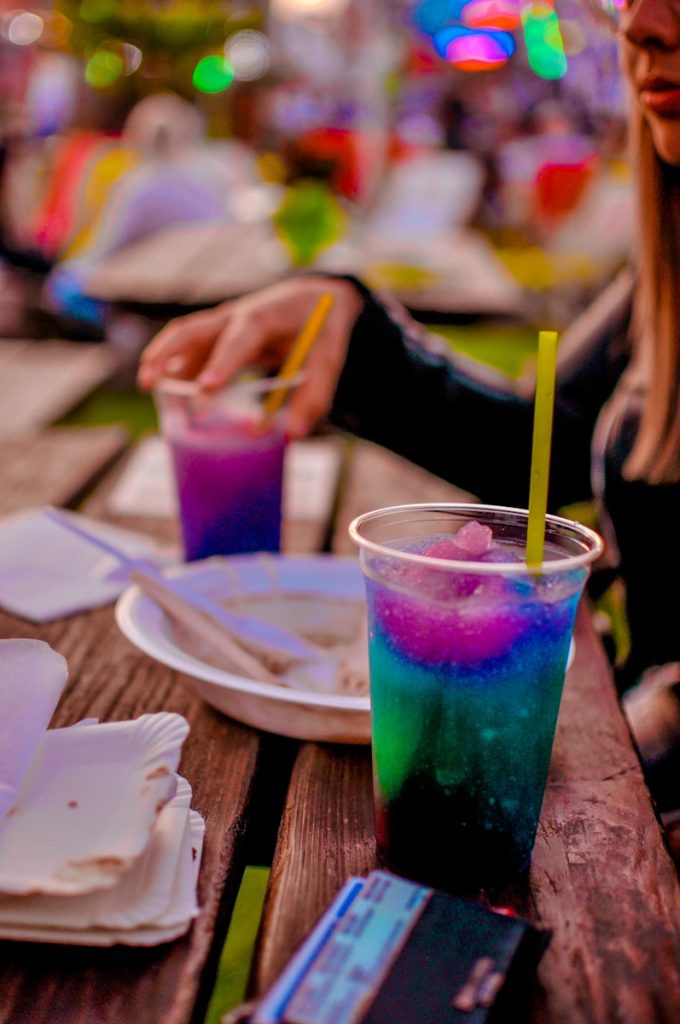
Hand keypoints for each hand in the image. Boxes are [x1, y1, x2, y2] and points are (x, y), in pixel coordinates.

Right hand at [137, 277, 361, 437]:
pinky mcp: (218, 335)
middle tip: (150, 382)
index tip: (207, 389)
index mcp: (264, 318)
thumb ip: (315, 396)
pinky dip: (173, 367)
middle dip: (169, 353)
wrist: (314, 298)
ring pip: (183, 336)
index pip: (238, 339)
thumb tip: (294, 436)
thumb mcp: (329, 359)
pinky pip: (189, 350)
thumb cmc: (321, 327)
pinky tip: (162, 391)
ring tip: (146, 385)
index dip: (221, 363)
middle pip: (193, 329)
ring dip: (161, 358)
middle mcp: (236, 317)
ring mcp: (222, 324)